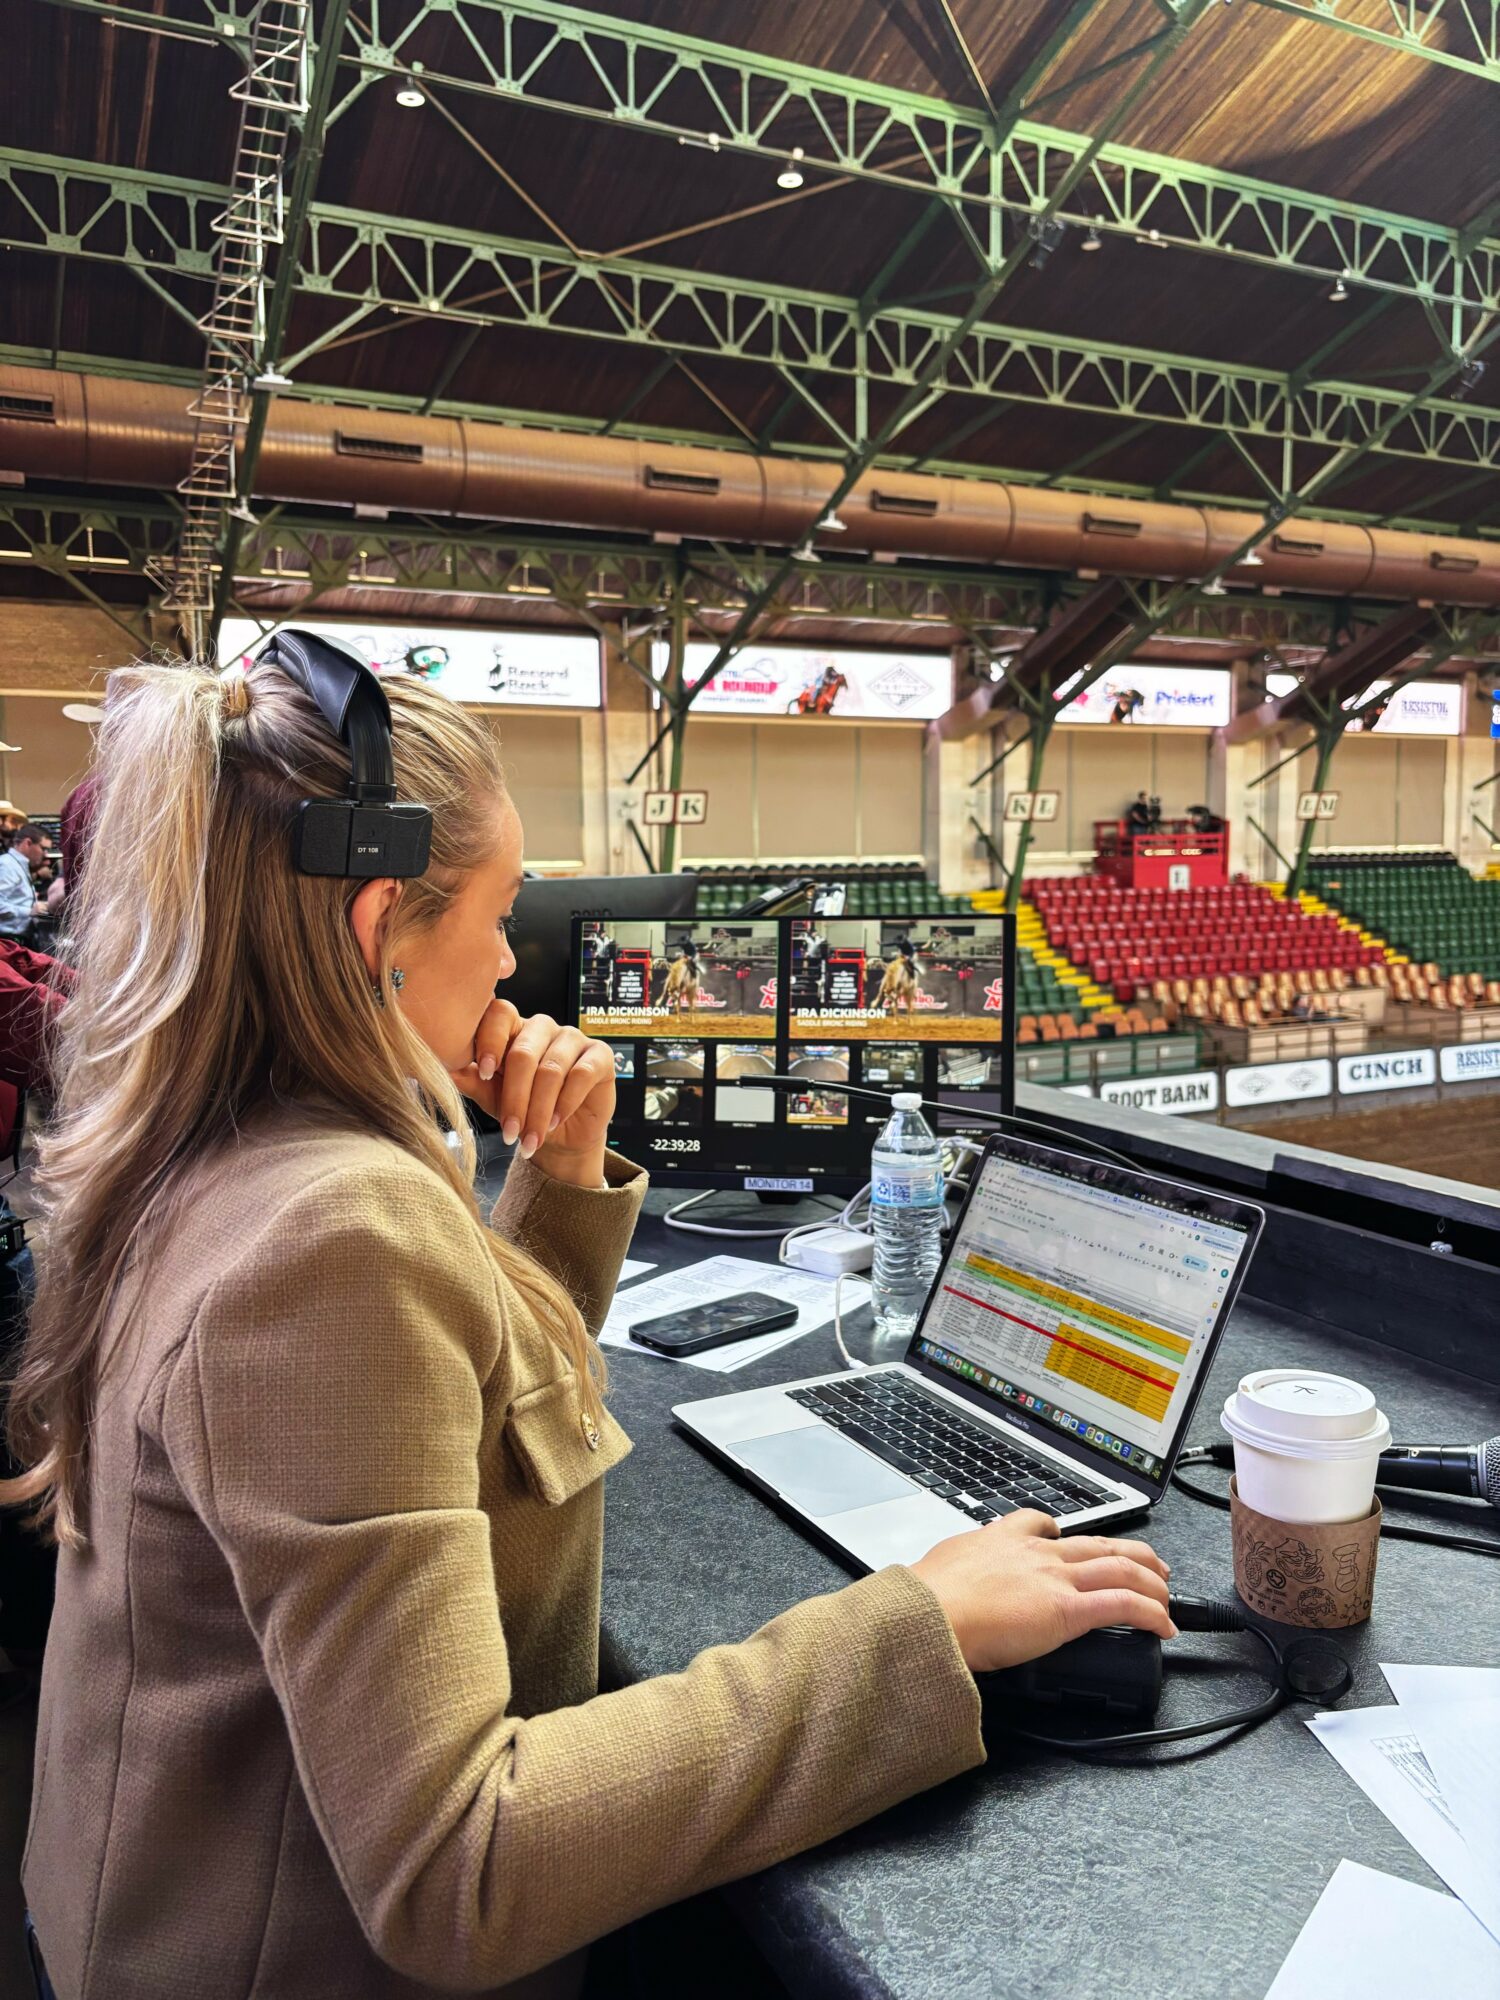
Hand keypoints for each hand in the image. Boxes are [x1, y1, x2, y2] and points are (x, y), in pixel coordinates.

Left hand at [451, 1001, 615, 1185]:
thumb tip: (440, 1065)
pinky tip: (554, 1122)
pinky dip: (564, 1103)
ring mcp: (573, 1038)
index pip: (499, 1013)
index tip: (484, 1073)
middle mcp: (543, 1027)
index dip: (490, 1040)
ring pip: (551, 1069)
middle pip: (524, 1051)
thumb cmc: (521, 1109)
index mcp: (513, 1028)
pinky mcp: (600, 1055)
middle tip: (508, 1132)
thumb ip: (470, 1078)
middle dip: (514, 1098)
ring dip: (538, 1110)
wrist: (559, 1137)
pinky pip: (581, 1074)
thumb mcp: (490, 1095)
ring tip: (529, 1139)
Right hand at [909, 1513, 1174, 1674]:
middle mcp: (1036, 1552)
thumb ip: (956, 1571)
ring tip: (1168, 1595)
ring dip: (1152, 1582)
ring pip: (1121, 1568)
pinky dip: (1152, 1614)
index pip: (1041, 1523)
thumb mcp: (940, 1568)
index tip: (1074, 1542)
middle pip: (1098, 1544)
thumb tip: (945, 1584)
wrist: (928, 1614)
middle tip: (1152, 1565)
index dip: (1066, 1534)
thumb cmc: (926, 1599)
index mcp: (1001, 1539)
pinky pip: (1124, 1606)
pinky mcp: (1068, 1611)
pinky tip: (1164, 1626)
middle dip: (1132, 1553)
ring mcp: (1055, 1579)